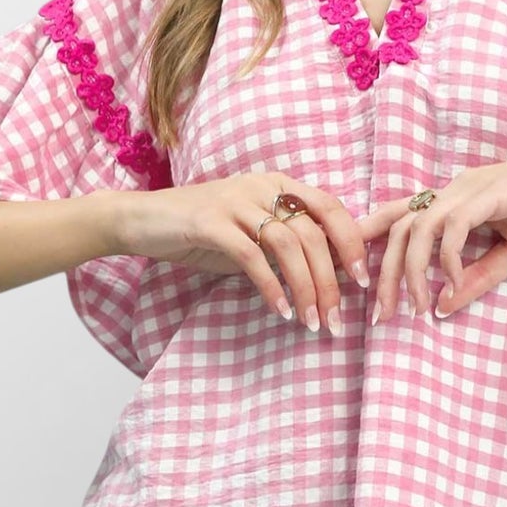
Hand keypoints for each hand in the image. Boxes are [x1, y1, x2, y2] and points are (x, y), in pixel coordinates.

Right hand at [117, 171, 370, 333]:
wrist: (144, 221)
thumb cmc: (204, 232)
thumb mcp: (253, 234)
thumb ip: (288, 244)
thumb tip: (334, 273)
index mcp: (279, 184)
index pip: (330, 207)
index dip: (351, 243)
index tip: (362, 282)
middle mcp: (262, 186)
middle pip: (312, 233)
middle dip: (330, 281)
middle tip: (336, 320)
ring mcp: (235, 201)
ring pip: (287, 245)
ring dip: (305, 288)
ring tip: (311, 322)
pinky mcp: (209, 222)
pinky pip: (251, 256)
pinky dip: (271, 286)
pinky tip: (281, 311)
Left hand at [355, 148, 506, 321]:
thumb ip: (476, 278)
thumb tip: (442, 308)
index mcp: (454, 201)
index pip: (398, 216)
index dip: (370, 241)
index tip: (357, 281)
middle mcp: (454, 189)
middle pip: (398, 228)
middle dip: (385, 275)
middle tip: (383, 317)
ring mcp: (469, 188)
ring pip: (418, 228)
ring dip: (412, 271)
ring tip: (416, 307)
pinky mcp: (489, 192)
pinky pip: (453, 227)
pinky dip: (448, 258)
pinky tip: (456, 283)